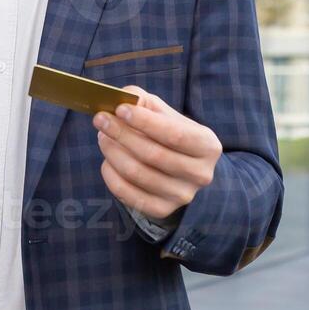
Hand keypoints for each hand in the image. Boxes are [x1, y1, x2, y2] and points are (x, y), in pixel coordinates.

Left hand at [92, 86, 220, 220]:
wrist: (183, 170)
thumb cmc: (170, 135)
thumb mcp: (165, 114)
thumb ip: (144, 102)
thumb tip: (123, 100)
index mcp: (207, 146)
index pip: (175, 134)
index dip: (144, 122)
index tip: (119, 109)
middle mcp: (200, 174)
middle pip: (153, 155)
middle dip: (122, 134)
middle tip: (100, 120)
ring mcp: (182, 195)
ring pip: (137, 174)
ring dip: (113, 152)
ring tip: (103, 137)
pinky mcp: (162, 210)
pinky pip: (128, 195)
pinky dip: (111, 176)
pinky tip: (107, 160)